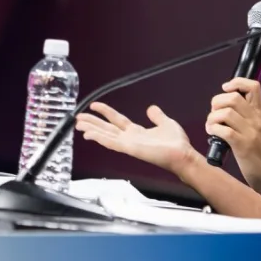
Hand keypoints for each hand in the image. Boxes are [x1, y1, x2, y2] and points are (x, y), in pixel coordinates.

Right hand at [75, 102, 199, 176]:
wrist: (182, 155)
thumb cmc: (177, 144)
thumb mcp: (166, 123)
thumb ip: (157, 116)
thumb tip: (151, 108)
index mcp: (137, 132)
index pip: (116, 120)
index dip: (105, 112)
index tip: (95, 105)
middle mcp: (130, 138)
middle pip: (106, 128)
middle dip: (92, 123)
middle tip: (78, 118)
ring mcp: (128, 144)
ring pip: (105, 135)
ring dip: (91, 130)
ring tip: (78, 125)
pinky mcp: (130, 149)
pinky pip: (112, 142)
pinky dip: (99, 138)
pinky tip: (89, 134)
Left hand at [206, 78, 260, 195]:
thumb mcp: (259, 131)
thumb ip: (246, 119)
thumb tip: (225, 110)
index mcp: (260, 114)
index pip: (253, 86)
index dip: (236, 82)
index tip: (226, 89)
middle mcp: (256, 120)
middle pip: (233, 97)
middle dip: (216, 102)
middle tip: (215, 115)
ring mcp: (250, 133)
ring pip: (225, 112)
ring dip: (212, 118)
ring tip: (211, 127)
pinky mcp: (243, 146)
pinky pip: (223, 130)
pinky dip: (213, 130)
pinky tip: (213, 135)